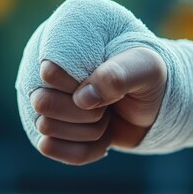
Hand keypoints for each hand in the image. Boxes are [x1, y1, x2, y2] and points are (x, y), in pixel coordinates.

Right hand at [30, 47, 166, 164]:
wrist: (151, 106)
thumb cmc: (146, 79)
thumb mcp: (146, 69)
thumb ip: (119, 76)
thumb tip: (82, 99)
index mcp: (66, 45)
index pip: (50, 71)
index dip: (82, 87)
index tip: (108, 85)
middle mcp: (47, 72)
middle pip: (42, 103)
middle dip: (87, 113)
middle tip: (109, 104)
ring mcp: (47, 101)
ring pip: (46, 128)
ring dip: (88, 130)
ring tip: (106, 116)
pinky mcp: (52, 128)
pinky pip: (51, 148)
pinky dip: (84, 148)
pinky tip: (101, 138)